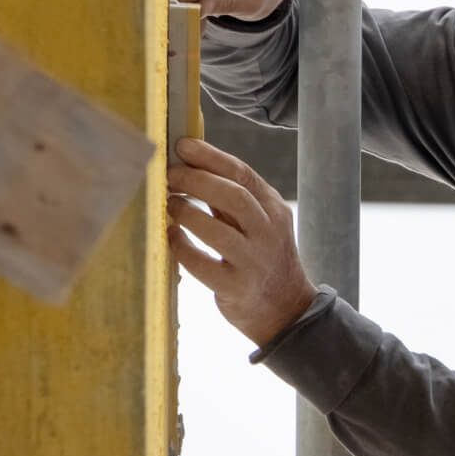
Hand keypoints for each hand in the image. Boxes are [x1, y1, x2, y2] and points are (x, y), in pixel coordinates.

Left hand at [166, 138, 318, 346]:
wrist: (285, 309)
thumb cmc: (262, 258)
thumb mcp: (260, 224)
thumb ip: (232, 198)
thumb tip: (189, 164)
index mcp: (275, 211)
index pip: (244, 174)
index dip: (211, 157)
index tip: (182, 145)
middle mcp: (269, 234)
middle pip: (233, 196)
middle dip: (195, 181)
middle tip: (168, 176)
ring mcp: (254, 262)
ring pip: (216, 229)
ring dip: (185, 212)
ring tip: (168, 205)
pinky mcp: (236, 287)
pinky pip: (201, 262)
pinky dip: (181, 245)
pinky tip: (171, 236)